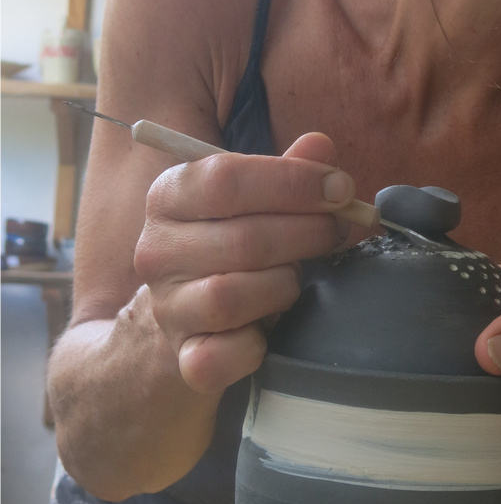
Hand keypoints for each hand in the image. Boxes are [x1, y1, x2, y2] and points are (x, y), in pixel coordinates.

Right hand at [133, 132, 354, 392]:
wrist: (182, 322)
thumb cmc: (230, 249)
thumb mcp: (254, 202)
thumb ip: (287, 173)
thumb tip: (321, 146)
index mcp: (169, 197)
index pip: (225, 178)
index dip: (293, 182)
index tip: (341, 188)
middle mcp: (157, 250)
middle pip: (243, 238)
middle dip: (307, 233)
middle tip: (336, 232)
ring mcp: (166, 307)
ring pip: (233, 296)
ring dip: (282, 287)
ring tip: (295, 280)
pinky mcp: (182, 357)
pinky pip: (222, 355)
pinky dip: (254, 345)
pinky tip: (269, 331)